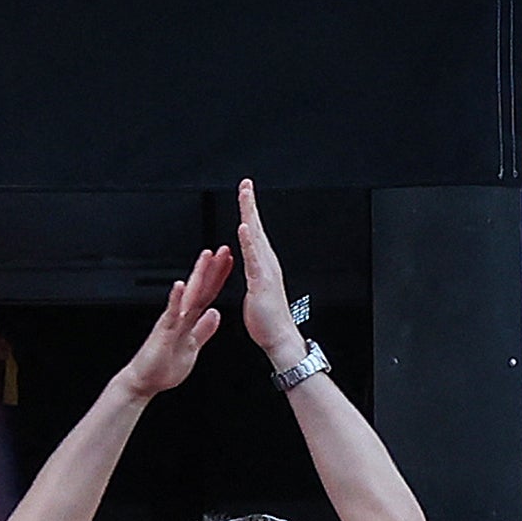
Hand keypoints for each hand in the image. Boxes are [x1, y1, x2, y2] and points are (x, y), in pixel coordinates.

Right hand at [123, 243, 229, 396]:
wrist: (144, 382)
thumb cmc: (163, 367)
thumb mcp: (193, 346)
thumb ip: (204, 329)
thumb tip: (216, 313)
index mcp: (189, 320)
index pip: (208, 294)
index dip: (220, 278)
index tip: (230, 262)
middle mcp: (180, 316)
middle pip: (200, 288)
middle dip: (212, 268)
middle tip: (223, 249)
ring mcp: (171, 321)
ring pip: (188, 294)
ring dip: (197, 274)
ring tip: (205, 257)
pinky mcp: (163, 331)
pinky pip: (171, 312)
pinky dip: (176, 298)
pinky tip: (180, 285)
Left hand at [233, 181, 307, 370]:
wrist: (278, 337)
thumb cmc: (266, 318)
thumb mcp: (255, 289)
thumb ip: (253, 272)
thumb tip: (250, 262)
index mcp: (262, 264)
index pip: (252, 232)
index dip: (248, 212)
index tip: (243, 193)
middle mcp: (266, 263)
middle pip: (256, 228)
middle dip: (250, 204)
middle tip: (245, 184)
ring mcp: (265, 271)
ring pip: (255, 238)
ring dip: (249, 216)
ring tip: (244, 196)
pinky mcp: (261, 283)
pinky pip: (253, 259)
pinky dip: (248, 243)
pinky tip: (243, 228)